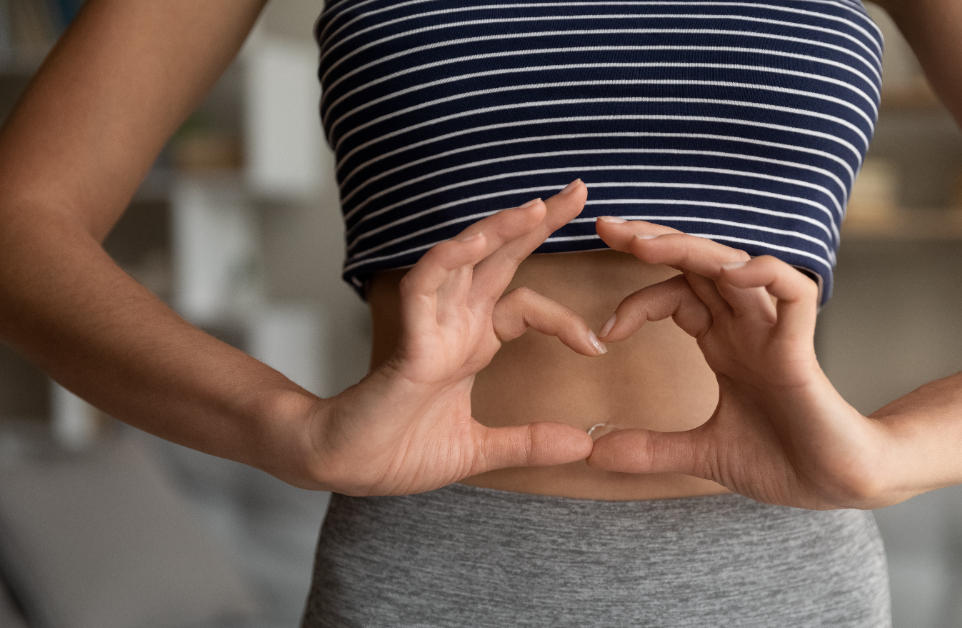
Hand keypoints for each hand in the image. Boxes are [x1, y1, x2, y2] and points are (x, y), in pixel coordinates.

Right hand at [299, 181, 600, 495]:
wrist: (344, 468)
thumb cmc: (396, 451)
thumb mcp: (478, 450)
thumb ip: (528, 444)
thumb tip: (582, 446)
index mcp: (472, 343)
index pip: (525, 304)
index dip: (565, 318)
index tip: (598, 347)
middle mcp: (454, 324)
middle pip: (501, 258)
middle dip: (537, 223)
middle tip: (579, 190)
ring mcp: (431, 327)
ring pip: (466, 258)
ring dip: (500, 228)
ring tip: (537, 206)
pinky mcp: (408, 340)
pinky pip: (425, 284)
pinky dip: (450, 259)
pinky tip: (478, 240)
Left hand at [587, 217, 895, 509]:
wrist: (835, 489)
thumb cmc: (782, 461)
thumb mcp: (701, 455)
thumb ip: (650, 451)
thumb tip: (592, 453)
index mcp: (725, 343)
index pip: (676, 295)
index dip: (637, 301)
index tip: (602, 332)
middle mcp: (747, 328)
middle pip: (700, 265)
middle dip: (655, 242)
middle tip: (608, 227)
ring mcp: (774, 334)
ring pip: (735, 268)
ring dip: (691, 250)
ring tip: (645, 243)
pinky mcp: (801, 350)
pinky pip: (793, 294)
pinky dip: (765, 275)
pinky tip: (732, 273)